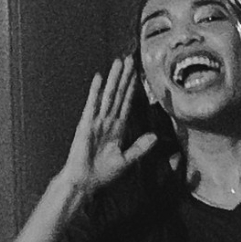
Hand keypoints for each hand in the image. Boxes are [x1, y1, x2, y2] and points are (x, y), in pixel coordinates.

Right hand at [61, 62, 162, 194]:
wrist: (85, 182)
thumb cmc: (102, 173)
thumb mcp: (126, 160)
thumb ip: (140, 147)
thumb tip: (155, 136)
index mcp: (116, 129)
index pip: (126, 103)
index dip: (132, 89)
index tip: (137, 74)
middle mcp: (107, 121)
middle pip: (118, 94)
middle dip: (124, 77)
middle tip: (130, 59)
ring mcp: (96, 121)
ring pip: (108, 95)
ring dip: (114, 78)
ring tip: (119, 62)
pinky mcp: (86, 125)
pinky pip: (92, 105)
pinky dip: (96, 91)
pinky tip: (99, 78)